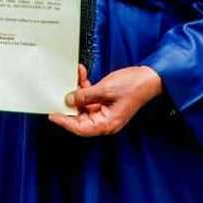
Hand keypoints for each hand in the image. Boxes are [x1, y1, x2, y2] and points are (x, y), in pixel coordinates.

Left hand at [48, 64, 163, 136]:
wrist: (150, 77)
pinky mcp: (106, 101)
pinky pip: (91, 97)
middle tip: (60, 91)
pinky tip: (82, 75)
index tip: (52, 115)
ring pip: (84, 104)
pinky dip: (85, 87)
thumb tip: (69, 99)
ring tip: (75, 76)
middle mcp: (105, 120)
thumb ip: (85, 95)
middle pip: (80, 116)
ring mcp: (106, 111)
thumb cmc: (135, 86)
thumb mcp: (105, 89)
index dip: (65, 122)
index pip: (80, 128)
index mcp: (107, 123)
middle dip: (70, 102)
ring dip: (78, 90)